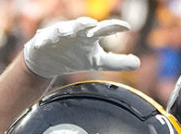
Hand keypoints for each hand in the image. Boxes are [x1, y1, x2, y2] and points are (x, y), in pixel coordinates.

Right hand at [22, 17, 140, 79]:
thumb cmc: (75, 57)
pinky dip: (43, 40)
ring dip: (64, 29)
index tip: (126, 27)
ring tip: (66, 31)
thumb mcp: (98, 62)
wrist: (49, 61)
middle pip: (82, 25)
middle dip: (86, 24)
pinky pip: (43, 40)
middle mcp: (75, 32)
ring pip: (61, 29)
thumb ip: (117, 62)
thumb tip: (138, 63)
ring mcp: (59, 35)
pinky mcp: (44, 41)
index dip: (115, 27)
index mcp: (89, 36)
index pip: (105, 30)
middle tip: (92, 24)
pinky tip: (42, 43)